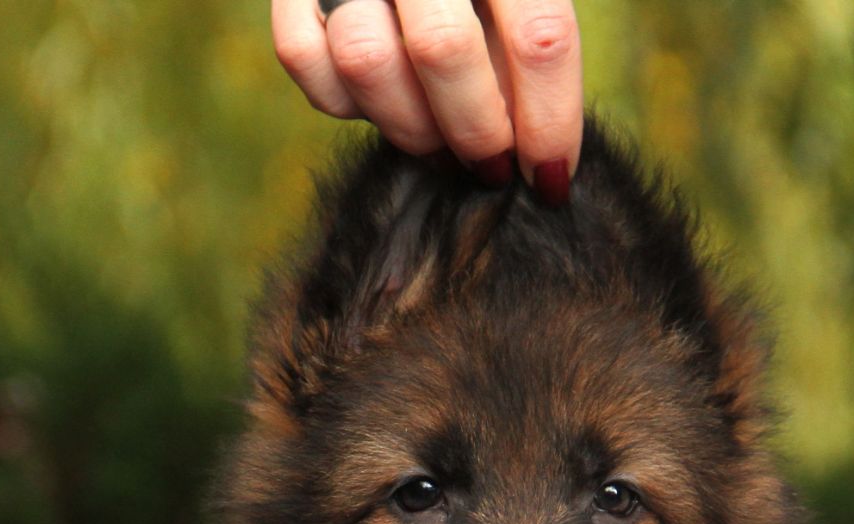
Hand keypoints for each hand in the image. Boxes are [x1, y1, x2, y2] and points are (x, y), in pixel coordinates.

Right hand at [271, 0, 581, 196]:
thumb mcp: (512, 6)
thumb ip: (528, 51)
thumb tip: (545, 155)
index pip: (539, 36)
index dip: (550, 119)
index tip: (551, 177)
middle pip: (445, 50)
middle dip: (475, 130)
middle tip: (489, 165)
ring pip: (365, 58)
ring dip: (407, 123)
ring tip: (435, 137)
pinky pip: (302, 54)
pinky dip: (339, 96)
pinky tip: (374, 102)